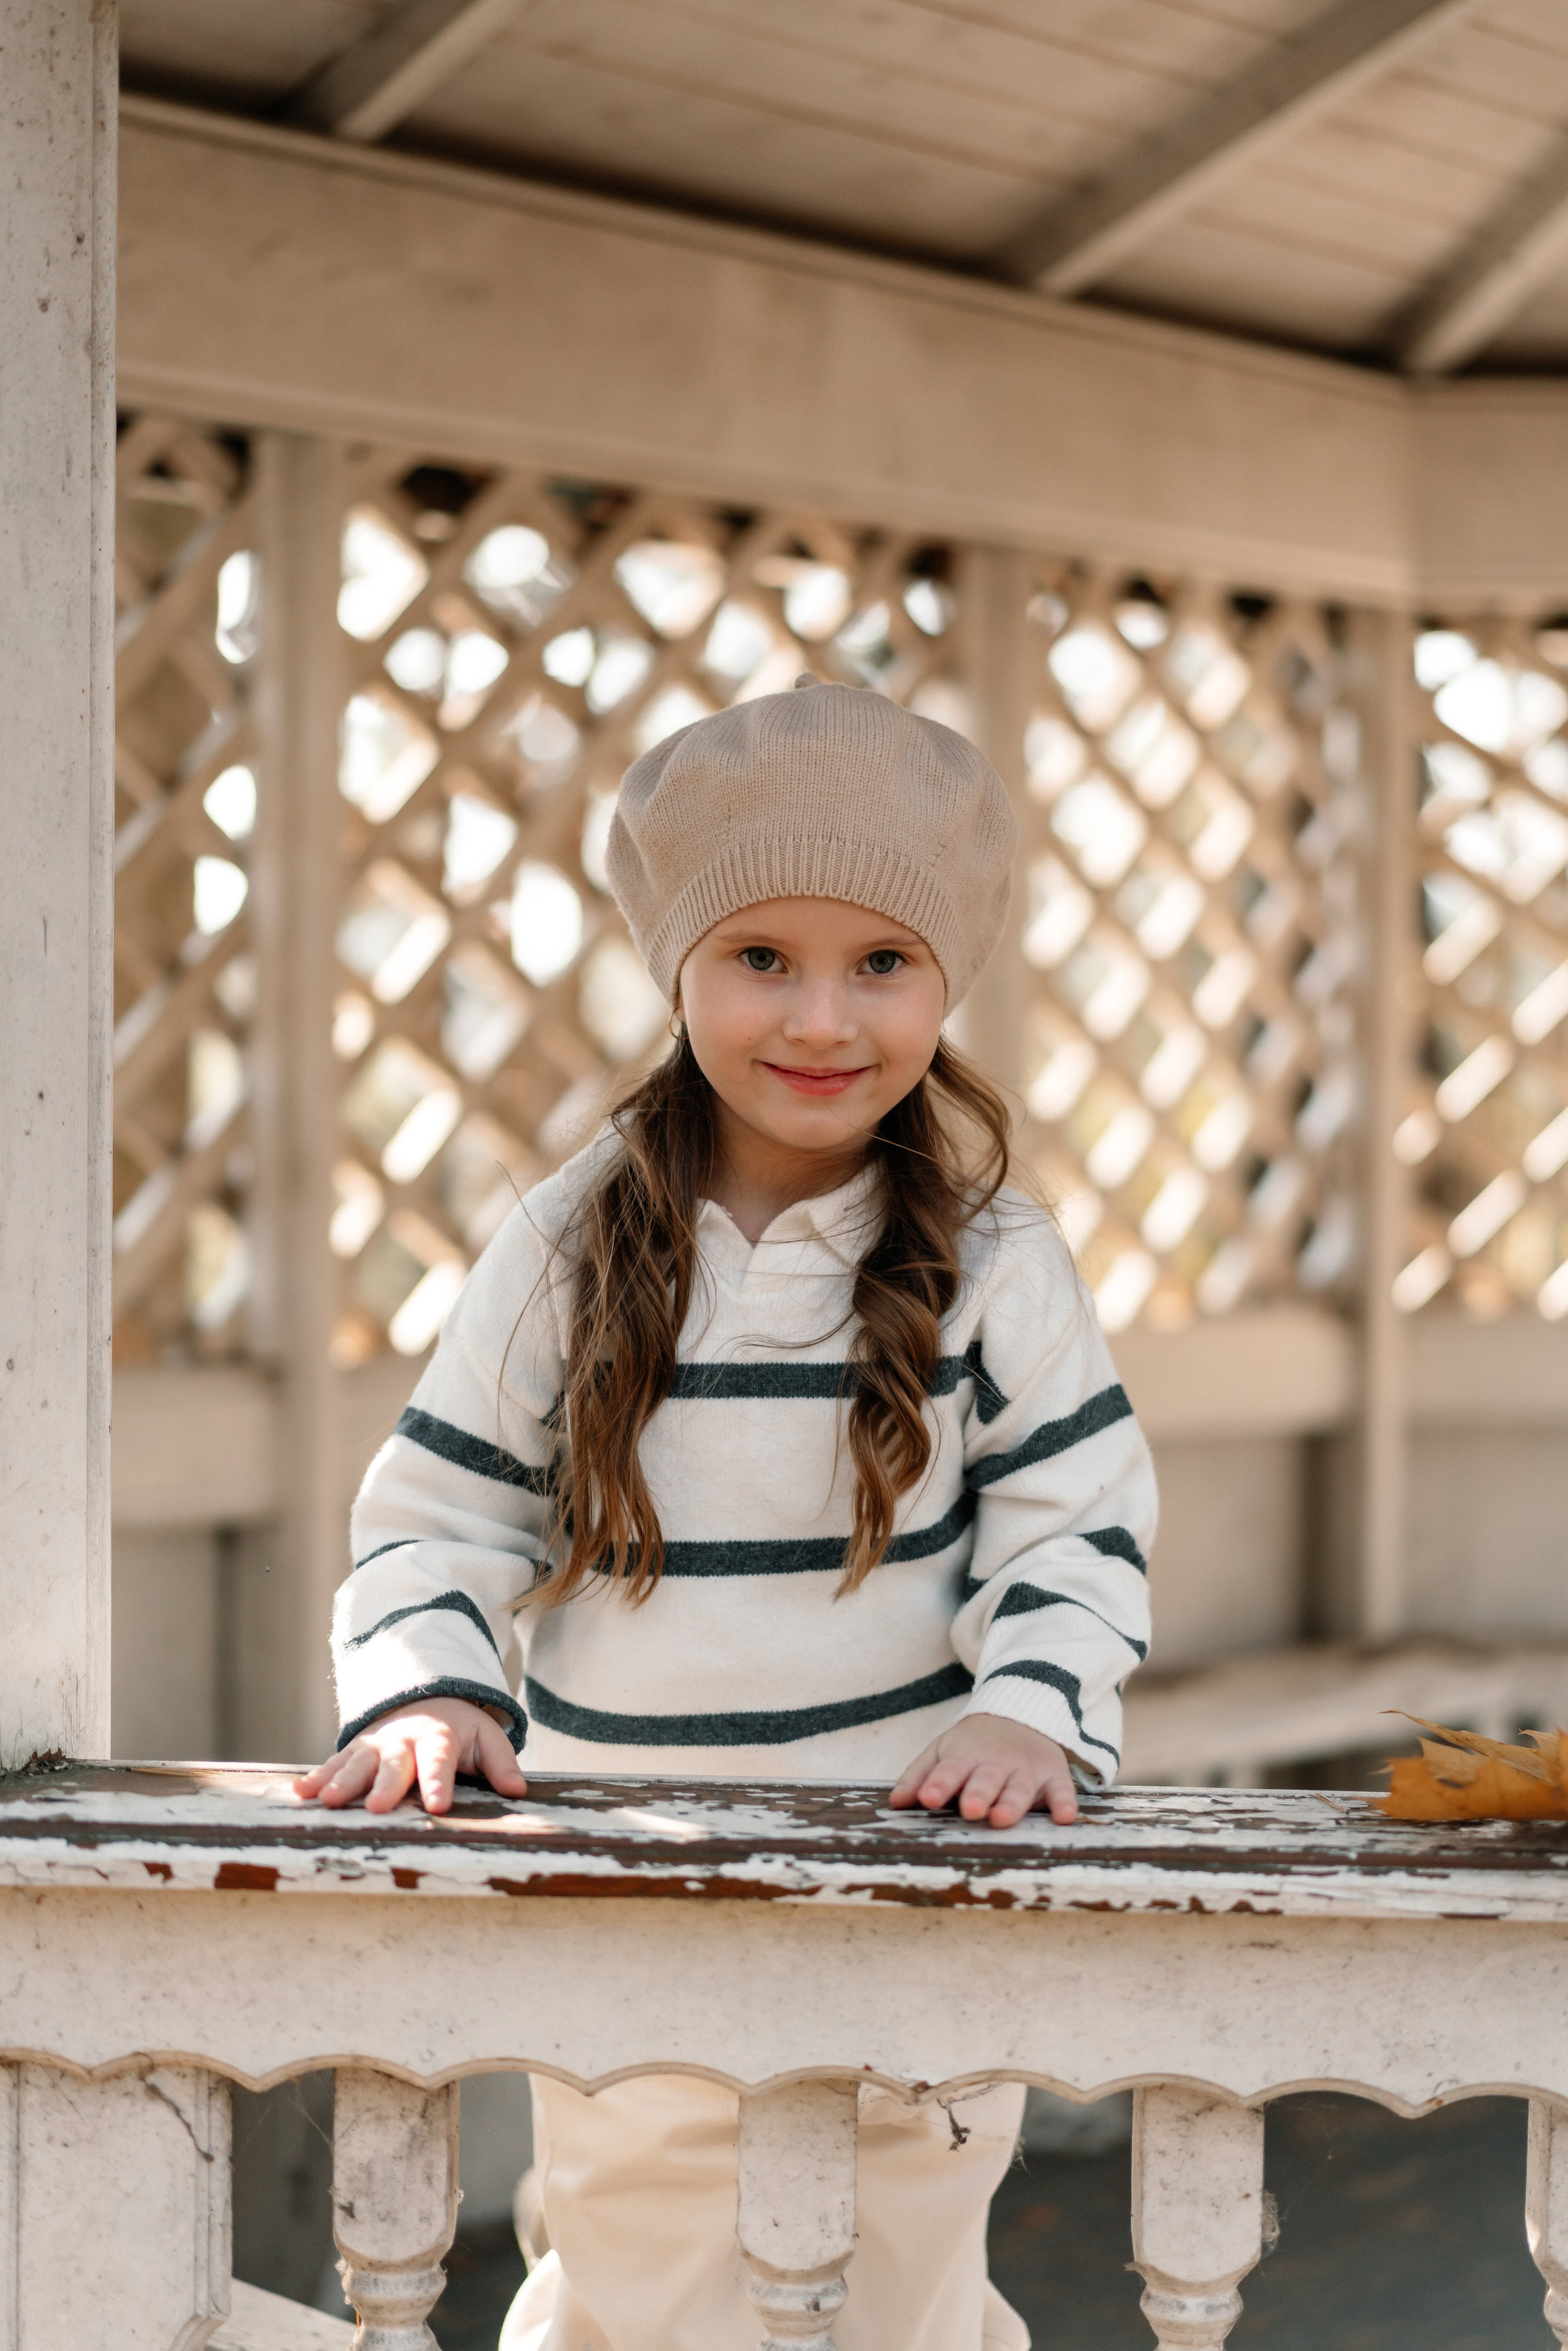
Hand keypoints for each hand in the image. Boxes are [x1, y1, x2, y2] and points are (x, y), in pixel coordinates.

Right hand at [292, 1697, 527, 1815]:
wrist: (426, 1699)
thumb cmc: (460, 1730)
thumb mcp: (487, 1738)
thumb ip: (501, 1763)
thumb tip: (517, 1789)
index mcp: (438, 1738)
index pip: (440, 1762)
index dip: (439, 1783)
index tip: (438, 1805)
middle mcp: (403, 1741)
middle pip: (394, 1765)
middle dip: (385, 1786)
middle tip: (378, 1807)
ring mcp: (376, 1745)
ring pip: (358, 1763)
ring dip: (343, 1782)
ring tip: (329, 1801)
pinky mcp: (356, 1750)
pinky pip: (335, 1762)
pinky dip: (317, 1777)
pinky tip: (300, 1793)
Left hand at [889, 1711, 1078, 1828]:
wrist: (1020, 1713)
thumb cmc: (974, 1745)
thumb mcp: (943, 1750)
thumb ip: (920, 1775)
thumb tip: (896, 1803)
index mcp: (965, 1757)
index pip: (950, 1770)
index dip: (940, 1784)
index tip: (928, 1798)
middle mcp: (997, 1764)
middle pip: (986, 1780)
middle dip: (978, 1794)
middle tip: (969, 1809)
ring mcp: (1027, 1769)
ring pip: (1020, 1788)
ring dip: (1012, 1803)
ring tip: (1002, 1818)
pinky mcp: (1054, 1776)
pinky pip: (1062, 1790)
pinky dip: (1065, 1803)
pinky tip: (1064, 1818)